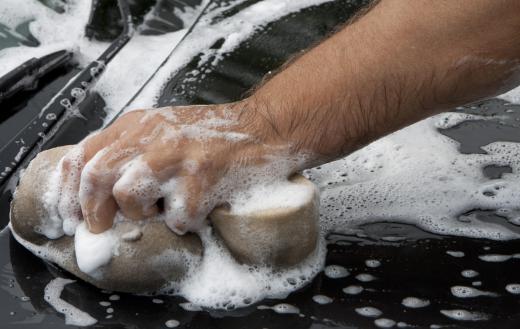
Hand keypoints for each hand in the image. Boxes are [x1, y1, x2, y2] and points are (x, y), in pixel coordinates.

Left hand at [56, 100, 305, 233]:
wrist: (262, 129)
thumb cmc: (212, 137)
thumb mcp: (163, 131)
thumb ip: (131, 150)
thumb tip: (97, 192)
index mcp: (138, 125)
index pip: (84, 155)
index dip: (68, 191)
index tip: (69, 217)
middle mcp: (153, 135)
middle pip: (98, 176)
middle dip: (94, 210)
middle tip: (102, 227)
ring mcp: (178, 155)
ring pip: (129, 195)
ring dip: (142, 214)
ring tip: (162, 209)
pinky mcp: (203, 177)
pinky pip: (176, 217)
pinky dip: (183, 222)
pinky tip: (197, 209)